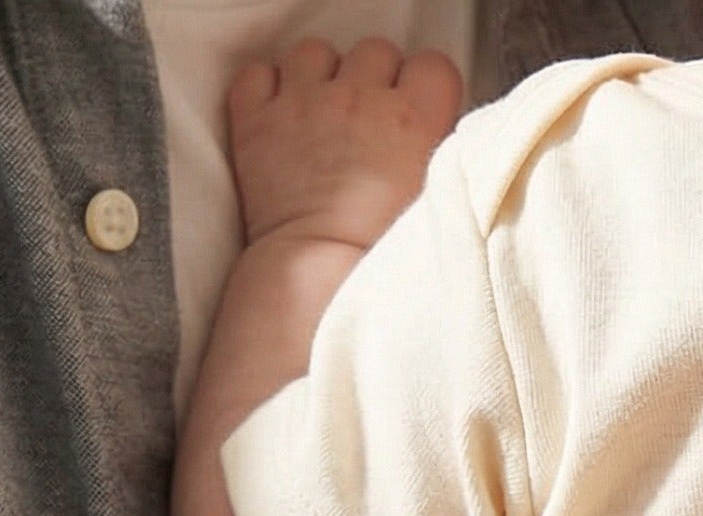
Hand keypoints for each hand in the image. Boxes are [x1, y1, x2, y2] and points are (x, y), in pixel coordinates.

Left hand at [227, 38, 461, 250]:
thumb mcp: (441, 204)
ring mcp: (303, 102)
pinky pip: (260, 72)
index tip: (423, 114)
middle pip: (376, 51)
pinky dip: (270, 87)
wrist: (322, 277)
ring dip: (323, 76)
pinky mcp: (256, 119)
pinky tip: (284, 116)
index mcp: (413, 117)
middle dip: (377, 80)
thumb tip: (442, 138)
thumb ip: (446, 157)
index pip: (433, 65)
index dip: (428, 88)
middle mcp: (358, 96)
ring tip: (326, 115)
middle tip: (375, 123)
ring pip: (316, 52)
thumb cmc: (387, 255)